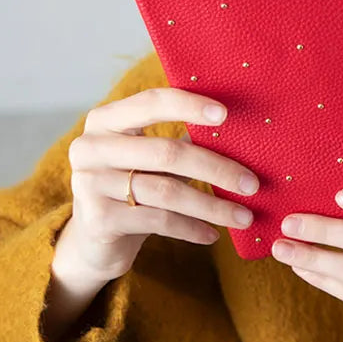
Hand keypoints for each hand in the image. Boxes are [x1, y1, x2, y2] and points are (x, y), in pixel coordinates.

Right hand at [63, 87, 260, 280]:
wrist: (95, 239)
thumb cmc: (133, 187)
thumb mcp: (151, 160)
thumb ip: (181, 142)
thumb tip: (239, 133)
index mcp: (105, 120)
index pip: (150, 102)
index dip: (189, 106)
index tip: (225, 114)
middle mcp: (90, 147)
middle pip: (167, 152)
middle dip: (216, 168)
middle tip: (252, 184)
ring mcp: (90, 183)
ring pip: (167, 191)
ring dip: (212, 206)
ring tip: (244, 217)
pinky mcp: (98, 219)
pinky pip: (159, 221)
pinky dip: (192, 228)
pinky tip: (213, 235)